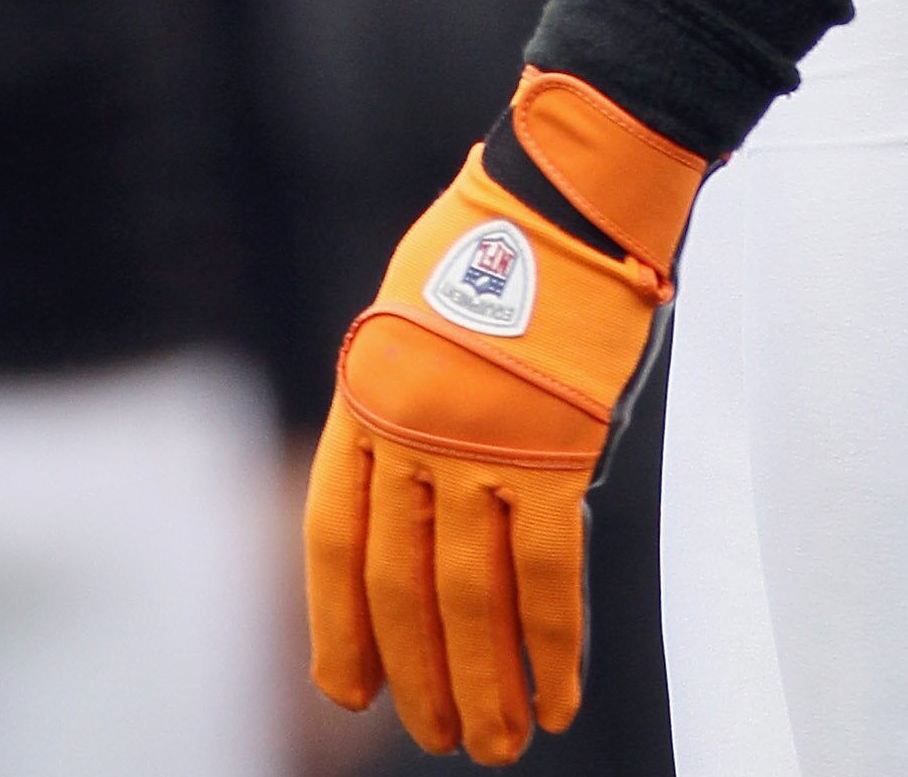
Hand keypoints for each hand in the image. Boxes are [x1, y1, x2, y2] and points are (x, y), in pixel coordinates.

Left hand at [305, 72, 704, 762]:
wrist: (571, 186)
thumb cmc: (501, 238)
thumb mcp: (412, 315)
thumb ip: (404, 400)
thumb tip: (415, 490)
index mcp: (369, 396)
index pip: (336, 541)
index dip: (341, 627)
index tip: (351, 690)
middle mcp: (415, 431)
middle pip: (402, 586)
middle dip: (420, 676)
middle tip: (443, 736)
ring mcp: (484, 444)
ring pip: (473, 599)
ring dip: (487, 684)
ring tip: (500, 741)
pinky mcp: (558, 448)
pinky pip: (547, 576)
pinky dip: (552, 648)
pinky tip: (562, 695)